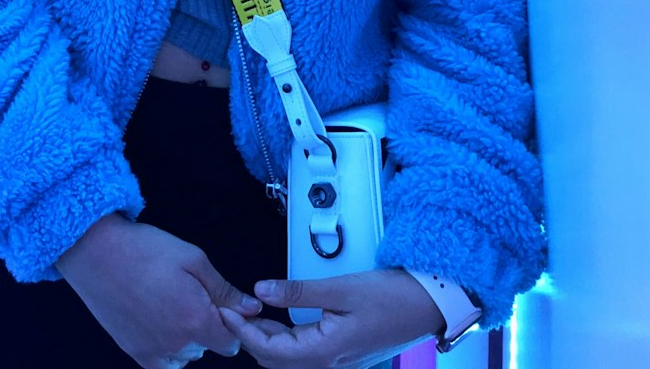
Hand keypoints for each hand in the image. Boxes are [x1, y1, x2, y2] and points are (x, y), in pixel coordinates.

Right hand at [57, 213, 262, 367]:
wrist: (97, 253)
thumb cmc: (144, 250)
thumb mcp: (193, 259)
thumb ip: (224, 290)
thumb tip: (252, 308)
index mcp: (196, 320)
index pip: (231, 342)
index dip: (230, 321)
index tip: (218, 302)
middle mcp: (177, 344)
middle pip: (208, 347)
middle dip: (206, 325)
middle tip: (189, 293)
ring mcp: (154, 352)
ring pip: (186, 355)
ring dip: (186, 337)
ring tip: (170, 302)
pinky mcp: (135, 353)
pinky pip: (163, 364)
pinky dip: (166, 349)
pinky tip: (158, 320)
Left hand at [219, 268, 444, 368]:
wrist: (426, 306)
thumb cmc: (390, 297)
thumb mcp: (340, 288)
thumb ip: (298, 292)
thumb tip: (261, 290)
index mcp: (323, 351)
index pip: (268, 350)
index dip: (242, 331)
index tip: (223, 311)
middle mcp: (327, 363)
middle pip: (274, 359)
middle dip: (248, 337)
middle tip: (230, 311)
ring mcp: (334, 361)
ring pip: (287, 358)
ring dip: (264, 339)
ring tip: (247, 313)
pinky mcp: (341, 353)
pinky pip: (302, 353)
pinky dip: (282, 339)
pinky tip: (277, 321)